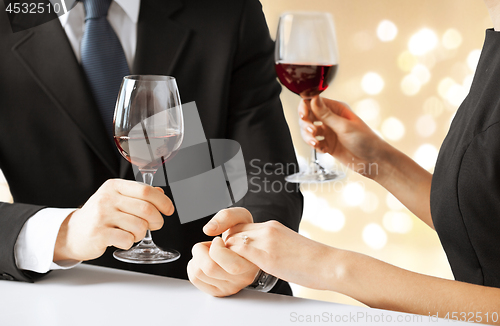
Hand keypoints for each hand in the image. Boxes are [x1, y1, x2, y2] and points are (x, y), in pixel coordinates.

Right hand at [53, 179, 173, 261]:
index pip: (146, 190)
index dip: (163, 201)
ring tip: (133, 233)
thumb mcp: (117, 199)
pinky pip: (128, 240)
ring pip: (139, 226)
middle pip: (146, 209)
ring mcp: (102, 216)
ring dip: (142, 233)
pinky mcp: (99, 233)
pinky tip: (121, 239)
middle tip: (155, 225)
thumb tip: (161, 193)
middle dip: (157, 220)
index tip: (169, 210)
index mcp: (114, 186)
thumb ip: (138, 195)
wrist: (72, 232)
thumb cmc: (99, 216)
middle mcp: (107, 198)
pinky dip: (130, 242)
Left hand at [187, 207, 259, 296]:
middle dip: (202, 250)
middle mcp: (244, 277)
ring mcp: (232, 286)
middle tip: (210, 244)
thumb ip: (226, 217)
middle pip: (209, 268)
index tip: (219, 240)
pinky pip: (195, 279)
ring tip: (209, 252)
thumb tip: (209, 229)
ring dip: (198, 257)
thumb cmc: (243, 233)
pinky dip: (193, 266)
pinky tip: (205, 261)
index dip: (216, 247)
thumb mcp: (240, 216)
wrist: (246, 246)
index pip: (227, 261)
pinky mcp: (220, 291)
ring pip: (199, 274)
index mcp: (252, 260)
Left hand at [224, 220, 332, 290]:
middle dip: (227, 247)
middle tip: (229, 262)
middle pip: (233, 232)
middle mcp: (268, 229)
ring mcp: (266, 241)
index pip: (241, 227)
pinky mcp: (267, 255)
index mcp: (273, 226)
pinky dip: (233, 262)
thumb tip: (262, 254)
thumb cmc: (313, 261)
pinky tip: (238, 272)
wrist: (329, 264)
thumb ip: (272, 245)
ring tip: (234, 270)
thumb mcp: (288, 246)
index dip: (233, 240)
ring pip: (232, 241)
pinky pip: (238, 253)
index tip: (232, 252)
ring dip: (228, 256)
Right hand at [299, 96, 390, 179]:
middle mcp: (330, 119)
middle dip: (306, 125)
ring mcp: (328, 132)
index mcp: (335, 109)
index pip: (313, 103)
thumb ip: (326, 114)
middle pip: (308, 117)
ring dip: (309, 137)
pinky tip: (324, 150)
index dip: (305, 108)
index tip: (303, 116)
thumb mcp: (344, 126)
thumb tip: (313, 98)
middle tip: (312, 132)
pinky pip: (314, 143)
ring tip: (316, 143)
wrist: (373, 161)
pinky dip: (316, 147)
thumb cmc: (365, 140)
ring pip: (308, 131)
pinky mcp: (328, 144)